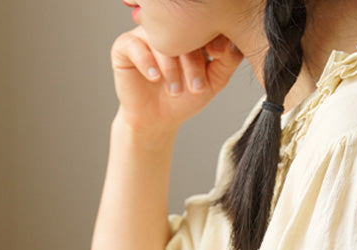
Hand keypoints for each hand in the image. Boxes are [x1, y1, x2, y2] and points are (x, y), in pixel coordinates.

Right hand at [111, 29, 242, 135]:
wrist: (156, 120)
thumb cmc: (184, 98)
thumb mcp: (213, 80)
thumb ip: (228, 60)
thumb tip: (231, 41)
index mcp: (189, 28)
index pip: (202, 22)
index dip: (211, 37)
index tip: (217, 56)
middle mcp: (166, 27)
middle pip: (181, 31)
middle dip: (192, 61)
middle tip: (196, 87)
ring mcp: (145, 34)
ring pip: (159, 40)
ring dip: (171, 67)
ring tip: (175, 90)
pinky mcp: (124, 46)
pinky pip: (134, 46)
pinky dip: (147, 63)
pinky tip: (155, 79)